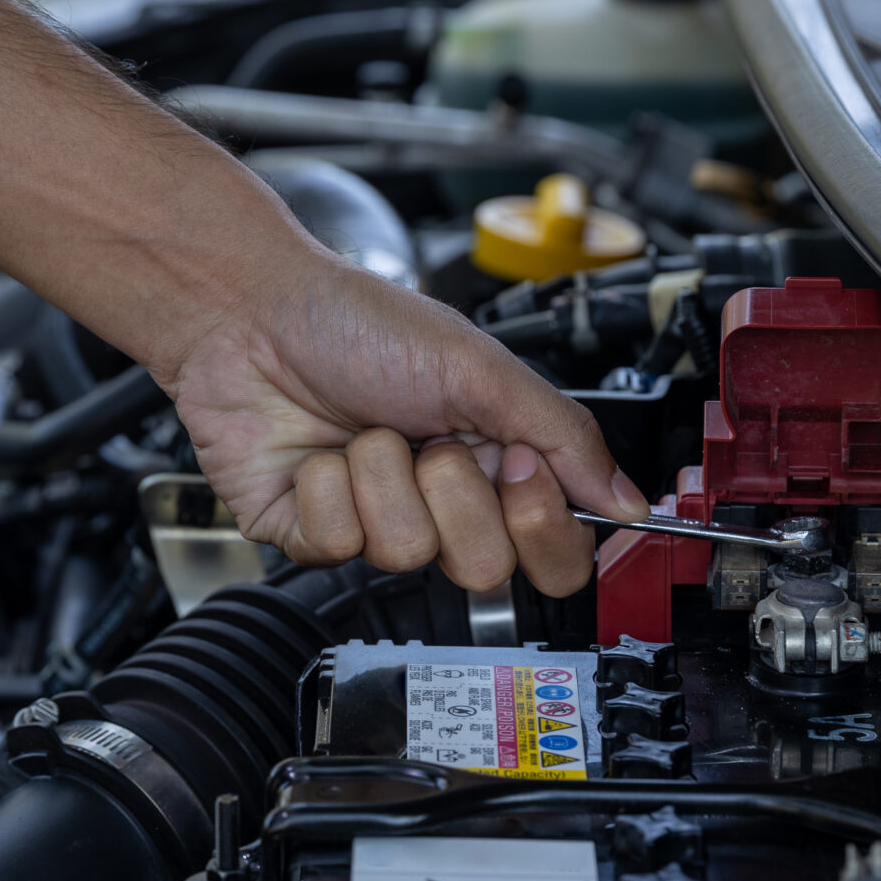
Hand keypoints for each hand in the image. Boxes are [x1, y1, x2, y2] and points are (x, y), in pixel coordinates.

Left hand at [167, 255, 651, 597]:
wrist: (251, 312)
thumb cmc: (357, 322)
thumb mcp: (479, 366)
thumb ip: (563, 436)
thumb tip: (629, 502)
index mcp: (492, 465)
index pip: (553, 552)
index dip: (540, 521)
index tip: (513, 462)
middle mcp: (437, 504)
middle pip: (485, 568)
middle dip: (454, 494)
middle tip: (430, 442)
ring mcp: (373, 524)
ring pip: (406, 554)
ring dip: (382, 475)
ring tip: (362, 431)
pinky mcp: (309, 537)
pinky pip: (337, 547)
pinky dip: (324, 488)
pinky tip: (314, 453)